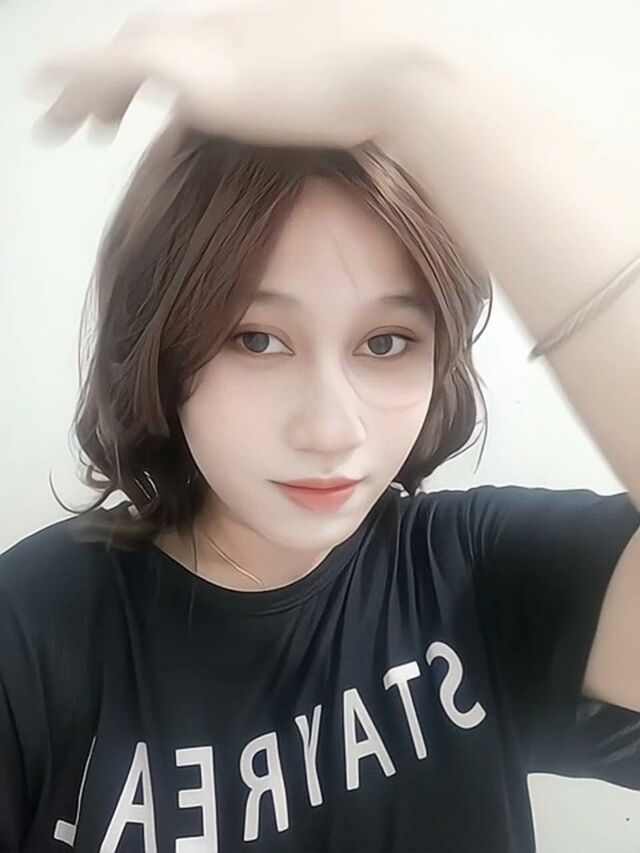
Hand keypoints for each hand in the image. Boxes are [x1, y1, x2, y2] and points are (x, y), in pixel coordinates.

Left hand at [27, 0, 438, 148]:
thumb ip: (333, 112)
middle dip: (116, 77)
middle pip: (153, 40)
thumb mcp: (363, 99)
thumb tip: (343, 141)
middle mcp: (229, 27)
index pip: (198, 44)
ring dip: (86, 85)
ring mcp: (211, 41)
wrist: (400, 70)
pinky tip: (63, 114)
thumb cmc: (399, 91)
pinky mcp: (195, 68)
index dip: (168, 70)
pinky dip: (81, 86)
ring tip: (62, 118)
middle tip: (96, 115)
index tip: (152, 101)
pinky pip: (115, 72)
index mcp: (262, 33)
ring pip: (125, 53)